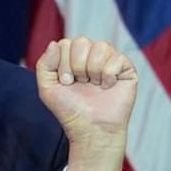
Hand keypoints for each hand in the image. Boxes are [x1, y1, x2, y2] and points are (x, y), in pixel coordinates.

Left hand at [35, 37, 137, 170]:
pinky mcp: (126, 68)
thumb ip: (44, 64)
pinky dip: (108, 76)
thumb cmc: (70, 110)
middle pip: (82, 41)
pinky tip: (107, 87)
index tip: (66, 83)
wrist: (91, 129)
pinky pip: (116, 58)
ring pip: (100, 46)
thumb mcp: (47, 89)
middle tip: (81, 84)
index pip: (65, 43)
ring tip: (94, 85)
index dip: (63, 64)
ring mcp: (109, 60)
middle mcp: (91, 55)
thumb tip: (55, 43)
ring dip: (93, 70)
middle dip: (77, 66)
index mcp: (73, 57)